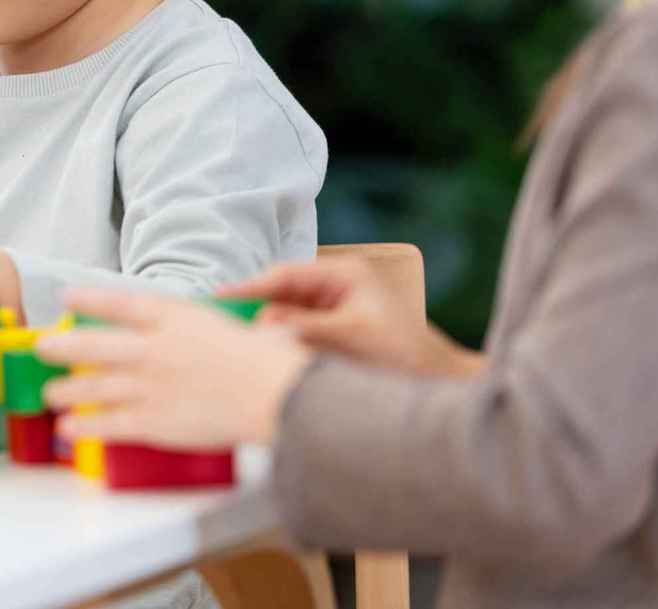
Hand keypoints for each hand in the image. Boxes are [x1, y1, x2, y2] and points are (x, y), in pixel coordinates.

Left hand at [37, 287, 312, 447]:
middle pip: (93, 346)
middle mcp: (151, 349)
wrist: (272, 392)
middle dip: (62, 347)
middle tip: (42, 348)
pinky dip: (85, 425)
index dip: (89, 299)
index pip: (118, 304)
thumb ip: (188, 326)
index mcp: (171, 319)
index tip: (67, 297)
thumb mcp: (218, 325)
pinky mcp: (154, 422)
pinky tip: (68, 427)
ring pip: (93, 387)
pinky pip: (110, 424)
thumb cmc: (260, 358)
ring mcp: (149, 386)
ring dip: (65, 391)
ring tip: (49, 394)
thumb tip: (172, 324)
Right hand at [221, 261, 477, 376]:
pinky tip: (261, 352)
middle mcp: (336, 287)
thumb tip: (263, 319)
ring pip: (286, 313)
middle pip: (282, 292)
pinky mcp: (332, 332)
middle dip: (252, 306)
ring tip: (234, 338)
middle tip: (218, 321)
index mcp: (345, 275)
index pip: (286, 274)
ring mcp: (334, 309)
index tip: (219, 298)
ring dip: (265, 325)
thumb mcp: (353, 336)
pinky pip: (296, 331)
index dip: (250, 286)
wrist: (439, 382)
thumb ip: (307, 326)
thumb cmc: (406, 354)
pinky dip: (279, 340)